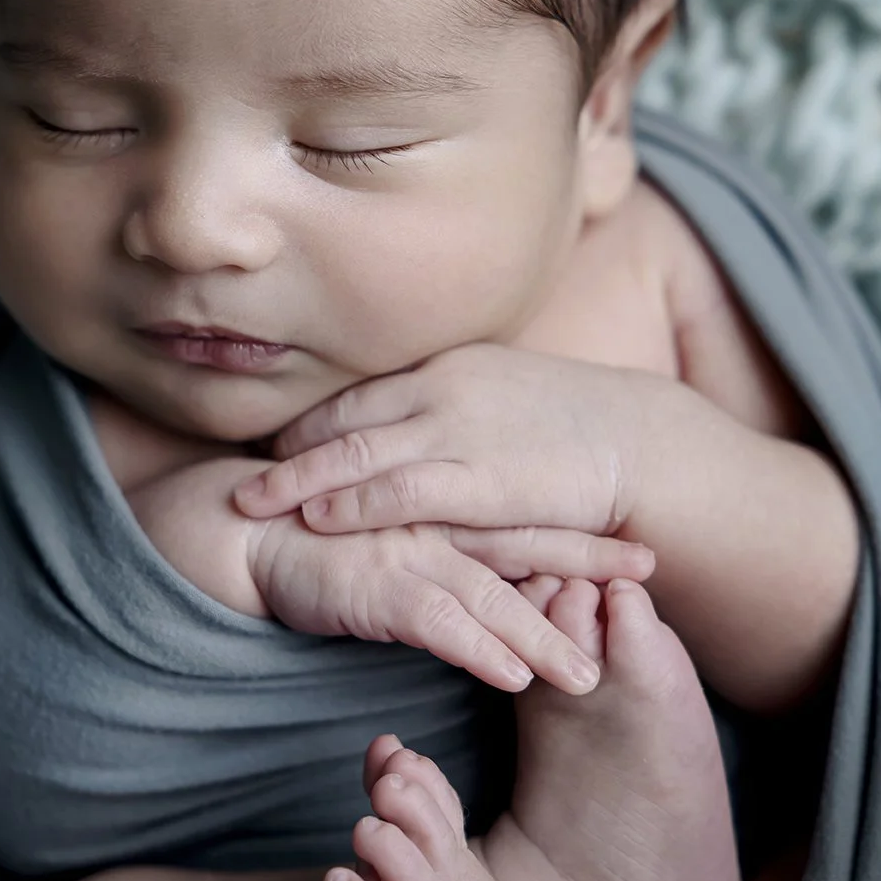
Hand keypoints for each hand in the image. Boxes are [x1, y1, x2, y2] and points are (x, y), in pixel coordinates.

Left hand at [234, 344, 664, 535]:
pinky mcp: (482, 479)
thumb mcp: (501, 389)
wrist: (643, 439)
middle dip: (286, 448)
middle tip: (237, 473)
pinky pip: (401, 491)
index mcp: (444, 365)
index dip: (308, 422)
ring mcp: (459, 431)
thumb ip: (450, 401)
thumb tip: (409, 418)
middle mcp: (441, 388)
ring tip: (252, 500)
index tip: (267, 443)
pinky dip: (353, 502)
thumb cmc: (574, 422)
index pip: (356, 393)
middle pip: (342, 417)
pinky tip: (317, 516)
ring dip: (300, 478)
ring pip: (359, 452)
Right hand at [247, 512, 649, 693]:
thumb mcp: (401, 530)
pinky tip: (510, 677)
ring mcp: (406, 552)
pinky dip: (475, 648)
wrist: (250, 525)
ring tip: (588, 676)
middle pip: (524, 548)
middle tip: (647, 593)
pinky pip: (434, 620)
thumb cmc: (326, 532)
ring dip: (541, 636)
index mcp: (446, 507)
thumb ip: (450, 542)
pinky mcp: (372, 584)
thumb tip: (503, 575)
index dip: (585, 538)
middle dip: (587, 571)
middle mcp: (435, 525)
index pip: (527, 520)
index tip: (645, 556)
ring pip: (489, 595)